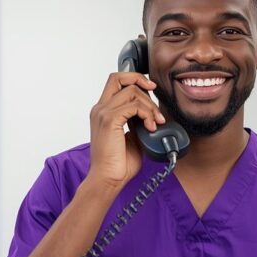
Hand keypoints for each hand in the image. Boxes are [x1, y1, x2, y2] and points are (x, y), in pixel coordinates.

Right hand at [87, 72, 164, 188]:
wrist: (108, 179)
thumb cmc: (118, 164)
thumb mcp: (133, 137)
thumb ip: (138, 122)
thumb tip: (153, 114)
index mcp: (103, 111)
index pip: (116, 82)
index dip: (135, 80)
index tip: (151, 89)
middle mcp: (100, 109)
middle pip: (119, 77)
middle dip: (141, 81)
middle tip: (155, 97)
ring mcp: (103, 113)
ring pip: (131, 91)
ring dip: (149, 105)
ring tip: (156, 122)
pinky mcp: (109, 120)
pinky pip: (133, 105)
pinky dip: (146, 114)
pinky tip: (151, 127)